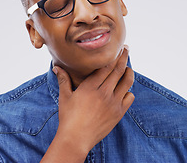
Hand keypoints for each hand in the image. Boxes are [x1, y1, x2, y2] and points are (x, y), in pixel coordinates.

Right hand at [41, 46, 133, 161]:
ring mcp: (113, 103)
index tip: (117, 48)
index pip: (106, 66)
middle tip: (126, 49)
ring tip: (128, 68)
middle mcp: (104, 93)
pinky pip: (129, 97)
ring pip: (127, 82)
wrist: (76, 138)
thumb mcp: (65, 96)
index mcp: (90, 86)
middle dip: (124, 58)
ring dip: (129, 72)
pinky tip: (125, 89)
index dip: (114, 56)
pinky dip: (129, 91)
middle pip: (118, 70)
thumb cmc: (68, 117)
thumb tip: (56, 67)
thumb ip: (63, 79)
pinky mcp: (118, 113)